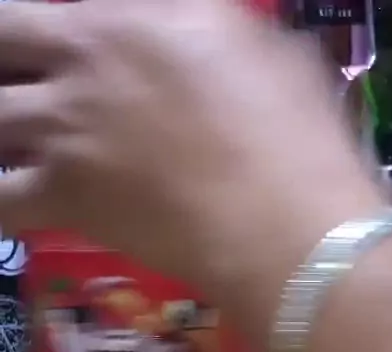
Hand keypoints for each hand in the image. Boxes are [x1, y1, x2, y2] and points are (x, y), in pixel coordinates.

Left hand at [0, 0, 381, 338]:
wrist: (280, 223)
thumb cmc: (296, 138)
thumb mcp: (269, 52)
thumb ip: (220, 31)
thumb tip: (213, 32)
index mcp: (138, 14)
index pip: (57, 4)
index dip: (42, 29)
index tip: (46, 44)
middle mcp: (86, 56)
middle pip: (2, 36)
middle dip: (2, 57)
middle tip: (12, 83)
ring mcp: (67, 126)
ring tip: (12, 148)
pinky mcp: (63, 194)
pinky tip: (8, 205)